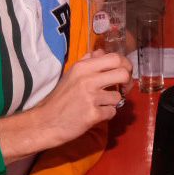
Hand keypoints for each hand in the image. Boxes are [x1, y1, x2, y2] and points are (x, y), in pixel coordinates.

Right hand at [0, 51, 131, 163]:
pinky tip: (94, 114)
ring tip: (99, 104)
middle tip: (123, 88)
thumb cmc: (61, 97)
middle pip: (123, 74)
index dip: (125, 64)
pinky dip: (106, 114)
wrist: (45, 122)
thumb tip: (102, 52)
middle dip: (127, 82)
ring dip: (111, 102)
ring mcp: (91, 97)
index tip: (124, 71)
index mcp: (83, 67)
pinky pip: (112, 112)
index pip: (114, 58)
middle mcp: (88, 79)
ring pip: (118, 97)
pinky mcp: (93, 114)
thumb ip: (88, 61)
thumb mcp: (72, 74)